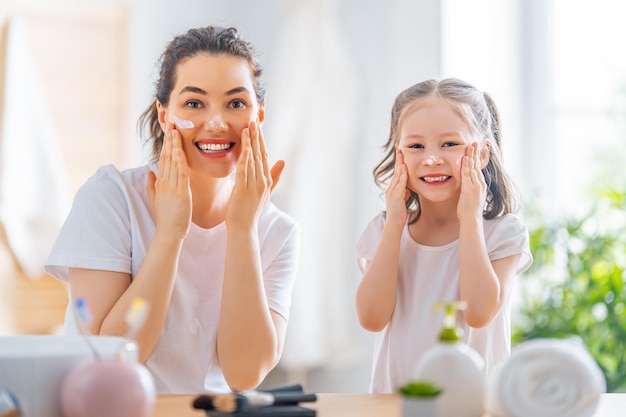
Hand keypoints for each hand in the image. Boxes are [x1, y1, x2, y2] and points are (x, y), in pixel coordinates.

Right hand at [146, 123, 191, 239]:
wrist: (169, 232)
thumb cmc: (166, 217)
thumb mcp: (156, 199)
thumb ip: (152, 185)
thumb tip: (148, 171)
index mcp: (161, 182)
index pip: (163, 159)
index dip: (166, 144)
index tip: (168, 131)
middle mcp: (164, 182)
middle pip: (166, 157)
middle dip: (169, 140)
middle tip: (171, 123)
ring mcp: (172, 187)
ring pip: (173, 162)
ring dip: (174, 146)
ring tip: (175, 131)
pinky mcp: (180, 193)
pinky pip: (180, 175)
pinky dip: (180, 162)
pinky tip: (180, 151)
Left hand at [226, 121, 283, 229]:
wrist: (244, 228)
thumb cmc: (250, 211)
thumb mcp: (266, 192)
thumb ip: (274, 177)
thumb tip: (283, 161)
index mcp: (266, 180)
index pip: (265, 156)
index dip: (262, 141)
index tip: (258, 126)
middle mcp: (262, 181)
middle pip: (260, 155)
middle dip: (257, 137)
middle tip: (254, 120)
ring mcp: (254, 186)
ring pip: (253, 160)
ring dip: (251, 143)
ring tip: (248, 127)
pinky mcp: (243, 190)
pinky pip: (244, 171)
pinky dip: (245, 159)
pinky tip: (245, 148)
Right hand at [385, 149, 408, 226]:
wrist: (394, 223)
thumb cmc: (398, 213)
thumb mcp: (402, 201)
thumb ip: (404, 194)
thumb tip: (407, 191)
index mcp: (393, 188)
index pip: (396, 173)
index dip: (398, 163)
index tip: (400, 153)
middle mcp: (391, 188)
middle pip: (395, 170)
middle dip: (398, 159)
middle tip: (399, 148)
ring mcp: (392, 191)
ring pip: (397, 174)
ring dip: (399, 163)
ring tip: (401, 154)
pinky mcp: (396, 196)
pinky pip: (400, 183)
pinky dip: (402, 175)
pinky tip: (404, 168)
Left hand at [457, 142, 486, 221]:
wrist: (472, 219)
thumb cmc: (469, 209)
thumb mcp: (469, 195)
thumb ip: (468, 187)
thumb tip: (465, 183)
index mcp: (480, 184)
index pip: (478, 167)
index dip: (477, 157)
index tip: (476, 148)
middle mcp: (480, 183)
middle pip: (477, 165)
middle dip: (476, 153)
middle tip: (475, 142)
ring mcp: (476, 186)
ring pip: (473, 168)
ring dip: (471, 156)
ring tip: (471, 146)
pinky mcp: (471, 189)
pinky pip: (468, 175)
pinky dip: (467, 166)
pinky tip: (466, 159)